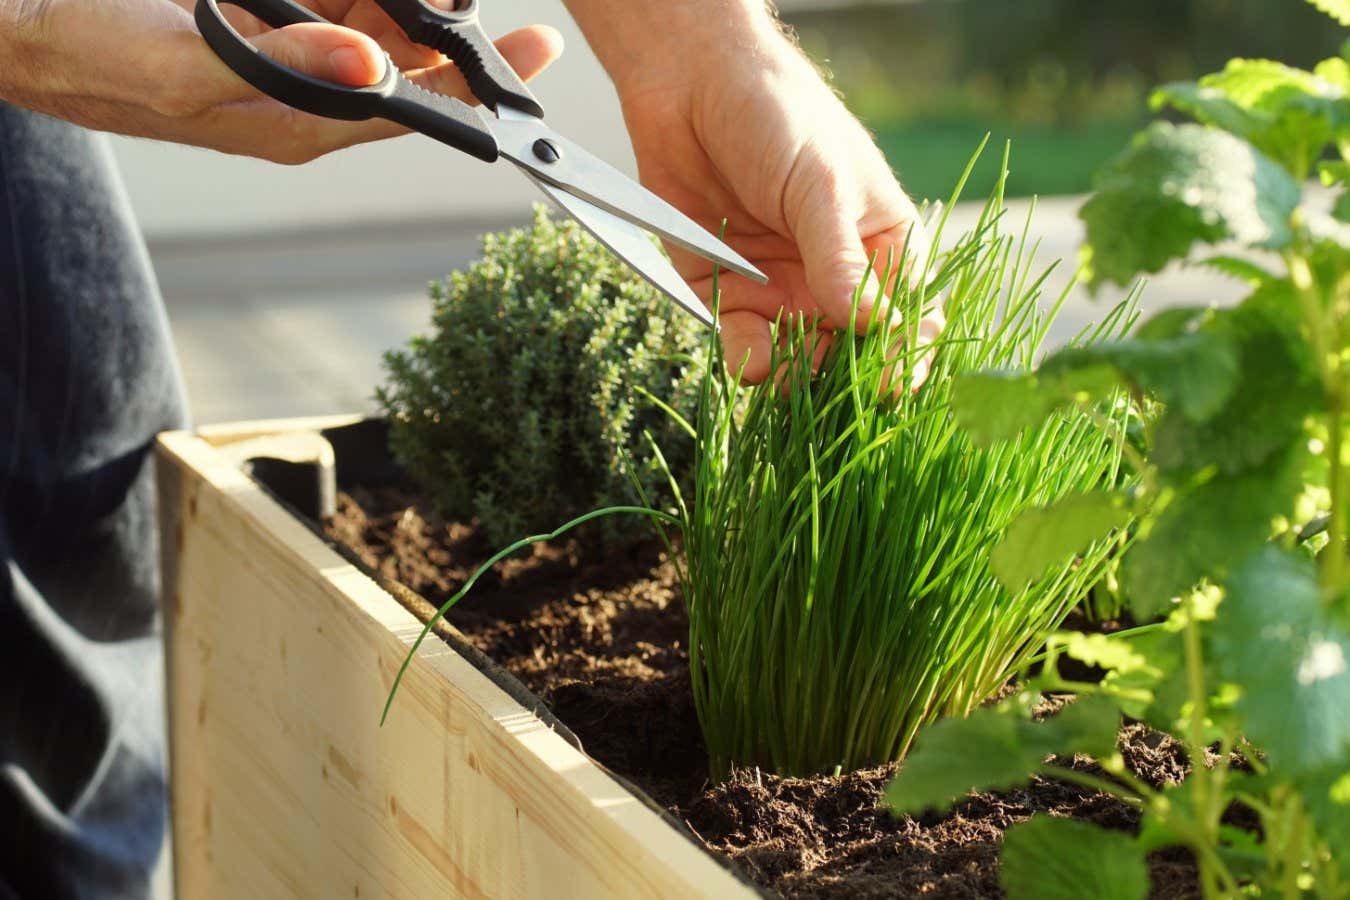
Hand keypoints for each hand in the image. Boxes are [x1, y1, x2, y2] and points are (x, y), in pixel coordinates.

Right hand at [0, 0, 560, 162]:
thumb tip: (375, 71)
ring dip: (415, 2)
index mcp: (294, 123)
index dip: (477, 89)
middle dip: (461, 36)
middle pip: (408, 68)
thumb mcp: (184, 63)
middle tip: (508, 12)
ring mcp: (286, 54)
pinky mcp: (265, 21)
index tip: (534, 53)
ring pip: (379, 25)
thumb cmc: (89, 53)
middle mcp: (303, 95)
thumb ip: (283, 69)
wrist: (24, 25)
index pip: (410, 112)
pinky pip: (336, 0)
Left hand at [565, 2, 941, 384]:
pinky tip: (752, 362)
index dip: (906, 352)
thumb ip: (840, 259)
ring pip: (800, 360)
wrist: (690, 88)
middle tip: (836, 389)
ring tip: (789, 373)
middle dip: (847, 376)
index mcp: (881, 246)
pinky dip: (749, 361)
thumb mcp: (819, 185)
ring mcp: (783, 290)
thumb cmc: (778, 118)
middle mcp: (835, 279)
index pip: (909, 315)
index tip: (894, 378)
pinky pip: (744, 345)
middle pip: (854, 352)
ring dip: (798, 375)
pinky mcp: (727, 295)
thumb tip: (870, 324)